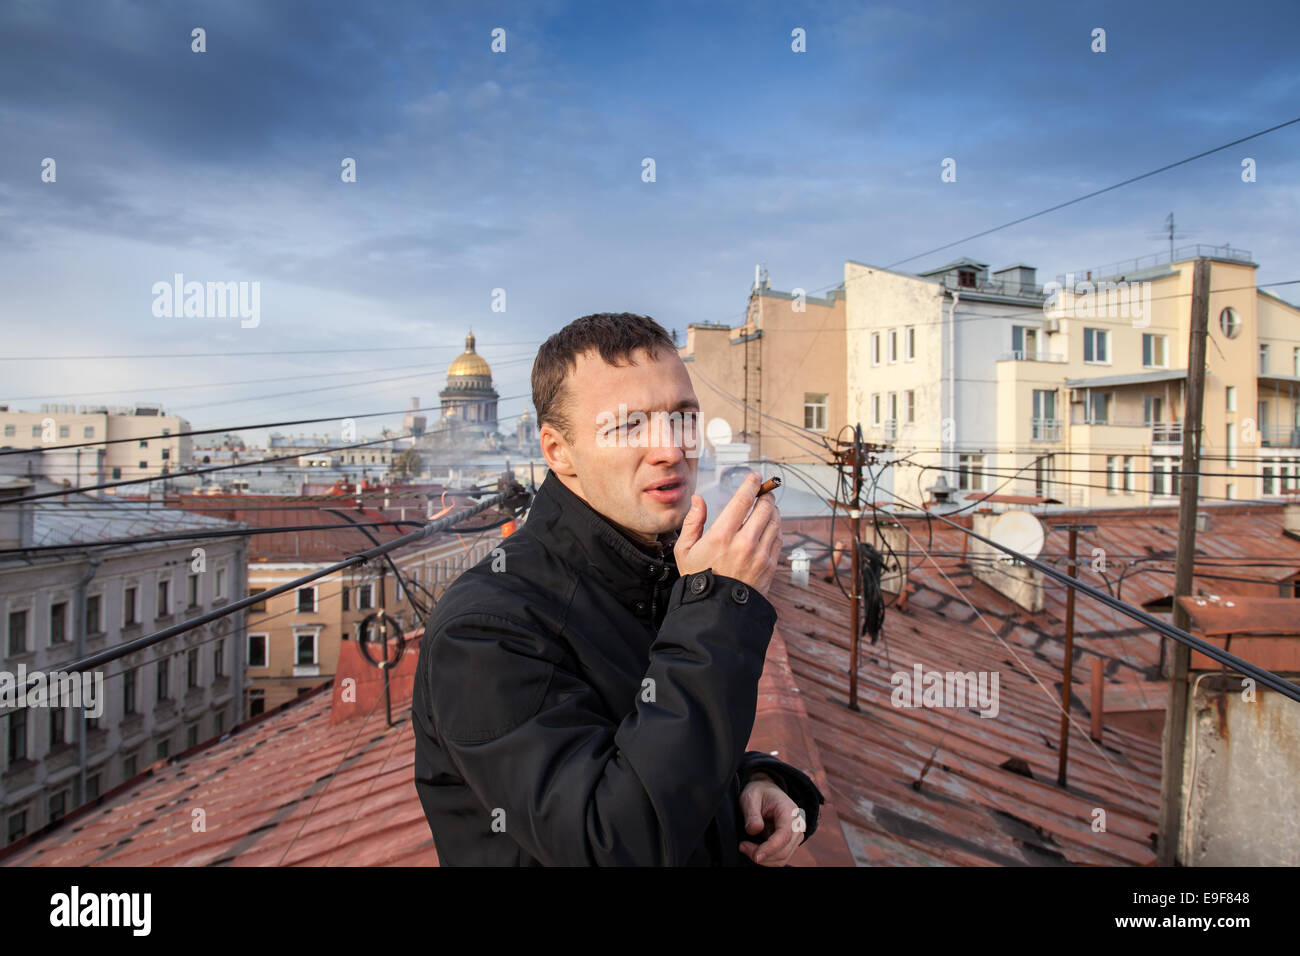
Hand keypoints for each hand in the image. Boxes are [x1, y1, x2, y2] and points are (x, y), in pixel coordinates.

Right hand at [674, 472, 781, 593]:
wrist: (716, 610)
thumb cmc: (699, 579)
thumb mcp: (684, 550)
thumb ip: (692, 521)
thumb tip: (699, 499)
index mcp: (722, 535)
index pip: (743, 500)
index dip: (751, 484)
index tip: (754, 477)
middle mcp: (744, 543)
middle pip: (765, 508)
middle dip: (766, 495)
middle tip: (763, 492)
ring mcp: (760, 555)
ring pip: (775, 521)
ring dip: (773, 510)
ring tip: (767, 508)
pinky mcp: (770, 565)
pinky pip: (779, 539)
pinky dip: (776, 528)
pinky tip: (769, 527)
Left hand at [738, 773, 803, 865]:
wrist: (767, 792)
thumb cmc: (758, 793)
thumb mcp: (750, 797)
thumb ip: (752, 814)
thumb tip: (754, 830)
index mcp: (789, 810)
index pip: (784, 835)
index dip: (771, 848)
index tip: (756, 856)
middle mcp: (797, 824)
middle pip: (784, 850)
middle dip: (763, 855)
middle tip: (742, 847)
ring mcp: (796, 835)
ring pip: (783, 857)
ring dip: (764, 859)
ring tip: (745, 847)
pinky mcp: (790, 843)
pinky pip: (780, 858)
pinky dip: (767, 859)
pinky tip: (753, 850)